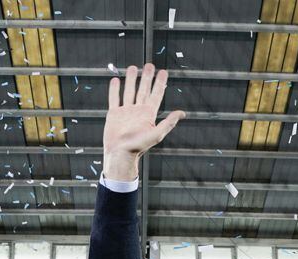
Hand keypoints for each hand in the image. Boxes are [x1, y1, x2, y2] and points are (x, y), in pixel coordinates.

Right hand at [103, 63, 185, 180]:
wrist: (120, 154)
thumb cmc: (138, 147)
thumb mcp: (157, 134)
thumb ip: (168, 122)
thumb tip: (182, 113)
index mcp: (148, 114)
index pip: (156, 94)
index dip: (160, 83)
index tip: (163, 72)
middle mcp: (138, 111)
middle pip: (143, 90)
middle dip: (147, 77)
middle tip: (149, 65)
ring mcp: (125, 112)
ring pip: (129, 91)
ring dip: (131, 80)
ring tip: (133, 67)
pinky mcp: (114, 114)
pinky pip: (114, 98)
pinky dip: (115, 89)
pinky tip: (116, 80)